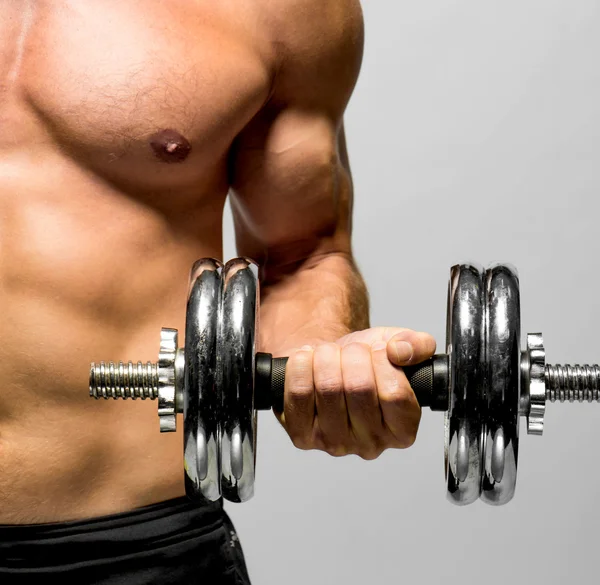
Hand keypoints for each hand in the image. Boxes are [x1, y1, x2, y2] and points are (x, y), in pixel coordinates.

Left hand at [278, 327, 435, 459]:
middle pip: (358, 388)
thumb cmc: (366, 362)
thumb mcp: (399, 346)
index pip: (395, 394)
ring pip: (328, 388)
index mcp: (402, 430)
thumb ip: (418, 344)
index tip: (377, 349)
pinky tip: (307, 359)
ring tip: (329, 352)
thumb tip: (401, 352)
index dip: (383, 362)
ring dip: (326, 357)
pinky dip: (301, 367)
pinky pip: (299, 393)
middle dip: (353, 355)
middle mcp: (371, 444)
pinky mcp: (303, 436)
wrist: (328, 364)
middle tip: (351, 349)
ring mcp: (334, 443)